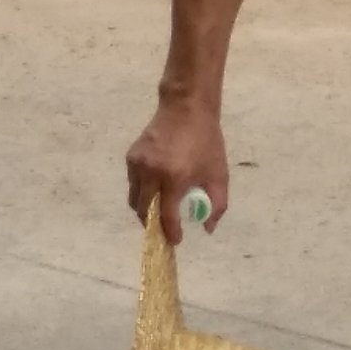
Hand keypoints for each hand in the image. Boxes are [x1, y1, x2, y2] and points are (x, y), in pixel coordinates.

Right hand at [126, 98, 229, 244]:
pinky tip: (154, 188)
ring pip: (134, 199)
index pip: (166, 216)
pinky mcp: (131, 156)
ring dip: (145, 210)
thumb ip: (217, 204)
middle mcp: (151, 173)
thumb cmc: (206, 142)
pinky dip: (141, 191)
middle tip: (163, 229)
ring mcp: (138, 164)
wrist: (187, 108)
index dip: (171, 232)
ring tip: (158, 211)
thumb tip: (207, 228)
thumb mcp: (219, 174)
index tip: (175, 241)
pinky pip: (133, 183)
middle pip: (144, 212)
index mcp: (174, 178)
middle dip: (153, 225)